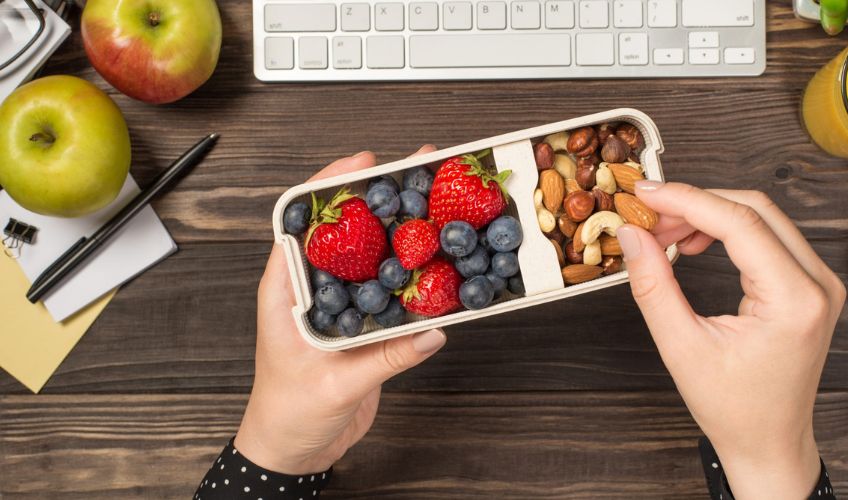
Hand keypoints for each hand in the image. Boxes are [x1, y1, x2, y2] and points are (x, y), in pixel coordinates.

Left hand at [235, 147, 446, 474]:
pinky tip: (437, 260)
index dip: (330, 186)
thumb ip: (384, 359)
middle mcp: (312, 289)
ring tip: (433, 201)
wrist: (294, 449)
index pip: (302, 222)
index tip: (363, 163)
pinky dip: (412, 271)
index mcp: (286, 291)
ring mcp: (339, 304)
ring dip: (399, 228)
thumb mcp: (334, 385)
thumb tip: (430, 331)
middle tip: (415, 168)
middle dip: (377, 196)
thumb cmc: (288, 414)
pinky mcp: (361, 323)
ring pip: (370, 252)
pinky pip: (389, 287)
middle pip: (344, 228)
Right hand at [616, 182, 844, 499]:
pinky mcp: (809, 285)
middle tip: (649, 216)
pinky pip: (768, 237)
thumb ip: (653, 286)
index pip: (739, 222)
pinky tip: (695, 244)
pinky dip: (727, 231)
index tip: (646, 194)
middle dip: (695, 204)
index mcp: (794, 300)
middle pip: (754, 209)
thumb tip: (632, 236)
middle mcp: (816, 284)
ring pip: (761, 217)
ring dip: (710, 215)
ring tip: (665, 234)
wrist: (768, 441)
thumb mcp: (681, 347)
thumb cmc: (734, 408)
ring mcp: (818, 282)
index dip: (687, 200)